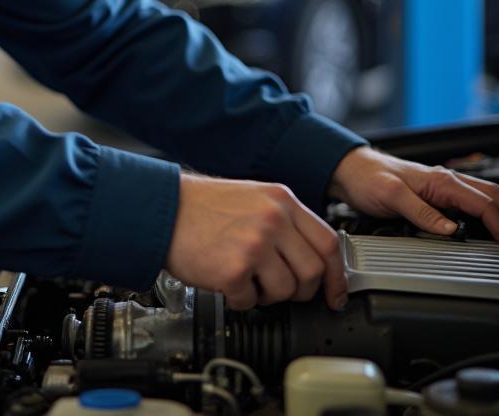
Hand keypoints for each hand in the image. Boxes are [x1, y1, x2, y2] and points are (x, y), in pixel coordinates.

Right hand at [166, 173, 346, 311]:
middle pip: (312, 272)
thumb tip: (311, 257)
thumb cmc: (201, 206)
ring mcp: (255, 243)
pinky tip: (226, 281)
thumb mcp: (252, 198)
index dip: (336, 275)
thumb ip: (284, 221)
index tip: (335, 294)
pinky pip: (251, 301)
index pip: (328, 243)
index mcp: (281, 200)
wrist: (162, 208)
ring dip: (267, 295)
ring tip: (246, 280)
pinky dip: (239, 299)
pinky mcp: (234, 268)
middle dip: (300, 290)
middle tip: (280, 289)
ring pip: (286, 291)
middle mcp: (272, 219)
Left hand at [328, 146, 498, 244]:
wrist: (349, 169)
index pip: (483, 203)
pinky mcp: (435, 192)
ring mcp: (441, 185)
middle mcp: (445, 180)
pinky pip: (470, 199)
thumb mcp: (391, 196)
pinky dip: (487, 211)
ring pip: (484, 195)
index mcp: (440, 180)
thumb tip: (450, 230)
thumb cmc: (367, 178)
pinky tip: (487, 224)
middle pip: (493, 196)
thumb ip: (421, 212)